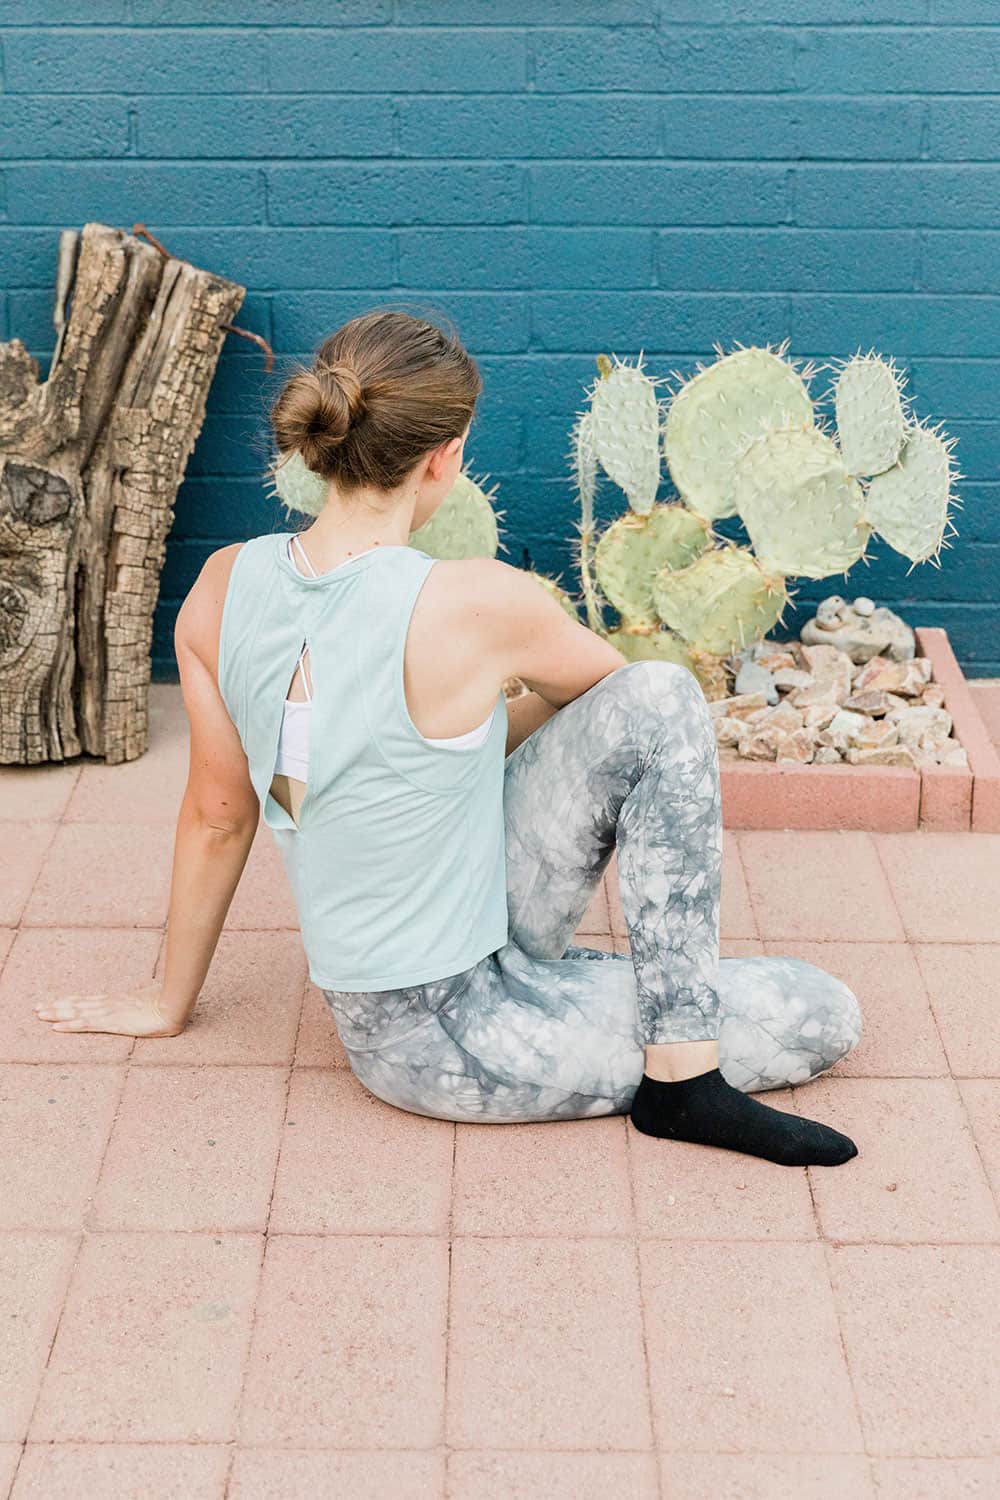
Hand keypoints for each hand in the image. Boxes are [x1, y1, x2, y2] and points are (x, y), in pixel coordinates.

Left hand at [34, 980, 185, 1037]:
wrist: (172, 1005)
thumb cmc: (165, 1000)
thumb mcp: (150, 998)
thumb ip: (144, 996)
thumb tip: (147, 992)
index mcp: (116, 999)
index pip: (88, 999)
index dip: (70, 1000)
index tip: (56, 1001)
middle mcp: (108, 1004)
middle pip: (77, 1004)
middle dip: (56, 1006)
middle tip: (37, 1008)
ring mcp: (108, 1013)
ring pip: (76, 1012)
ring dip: (57, 1014)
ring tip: (40, 1014)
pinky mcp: (111, 1023)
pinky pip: (85, 1025)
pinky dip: (69, 1025)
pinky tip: (56, 1027)